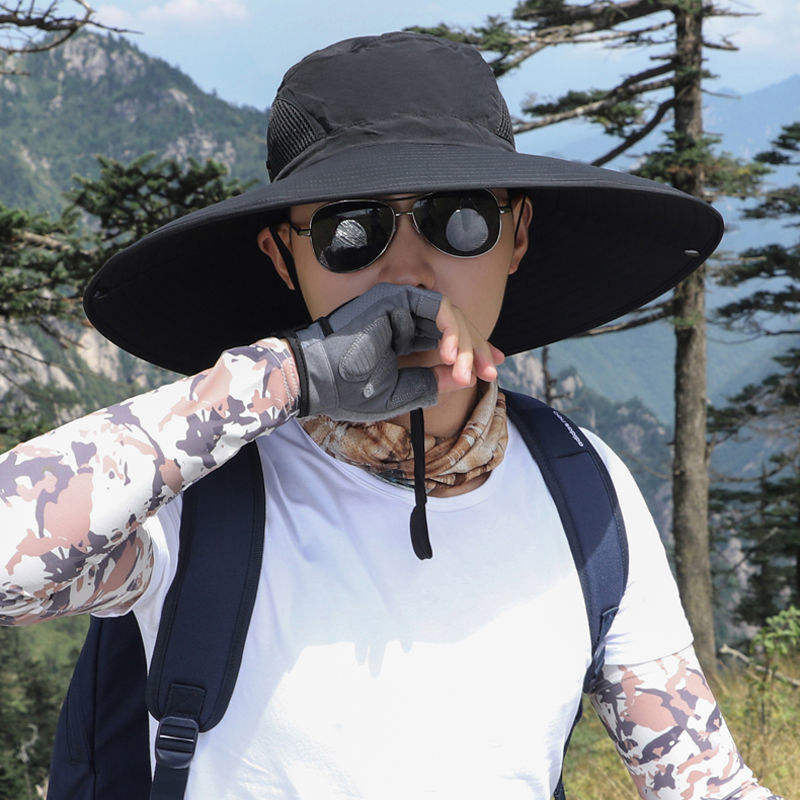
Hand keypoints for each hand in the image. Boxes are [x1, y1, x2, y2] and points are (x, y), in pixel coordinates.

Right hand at [278, 282, 503, 422]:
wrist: (317, 381)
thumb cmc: (350, 390)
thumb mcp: (402, 392)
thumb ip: (433, 382)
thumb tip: (467, 376)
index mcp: (402, 337)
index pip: (445, 338)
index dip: (472, 353)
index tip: (491, 370)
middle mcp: (402, 317)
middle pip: (453, 325)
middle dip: (476, 348)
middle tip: (490, 372)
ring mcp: (399, 305)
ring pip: (449, 314)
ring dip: (464, 341)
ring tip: (466, 369)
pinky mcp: (396, 297)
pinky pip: (437, 305)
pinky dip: (451, 326)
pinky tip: (452, 351)